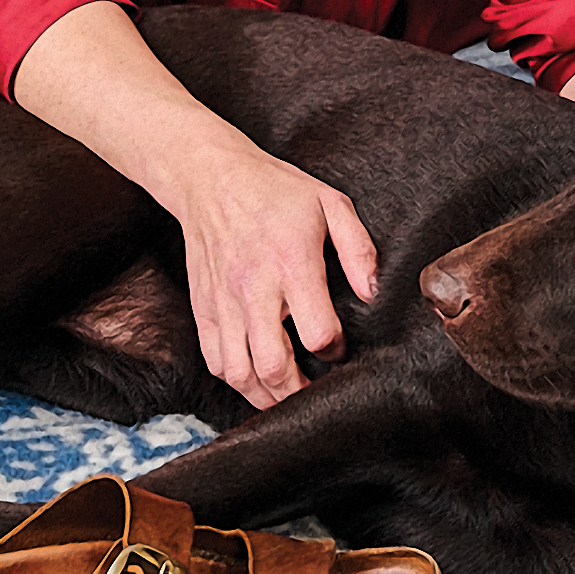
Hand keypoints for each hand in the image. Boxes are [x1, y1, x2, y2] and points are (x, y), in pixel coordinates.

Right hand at [172, 131, 379, 409]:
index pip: (317, 332)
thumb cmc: (274, 190)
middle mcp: (253, 288)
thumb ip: (358, 249)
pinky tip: (256, 374)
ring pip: (239, 373)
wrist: (210, 177)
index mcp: (291, 263)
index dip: (335, 350)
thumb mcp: (329, 203)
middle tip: (316, 392)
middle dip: (299, 392)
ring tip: (287, 394)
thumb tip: (371, 293)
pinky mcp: (203, 307)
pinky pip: (215, 361)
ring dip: (266, 396)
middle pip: (273, 366)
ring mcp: (223, 302)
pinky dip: (236, 379)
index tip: (339, 346)